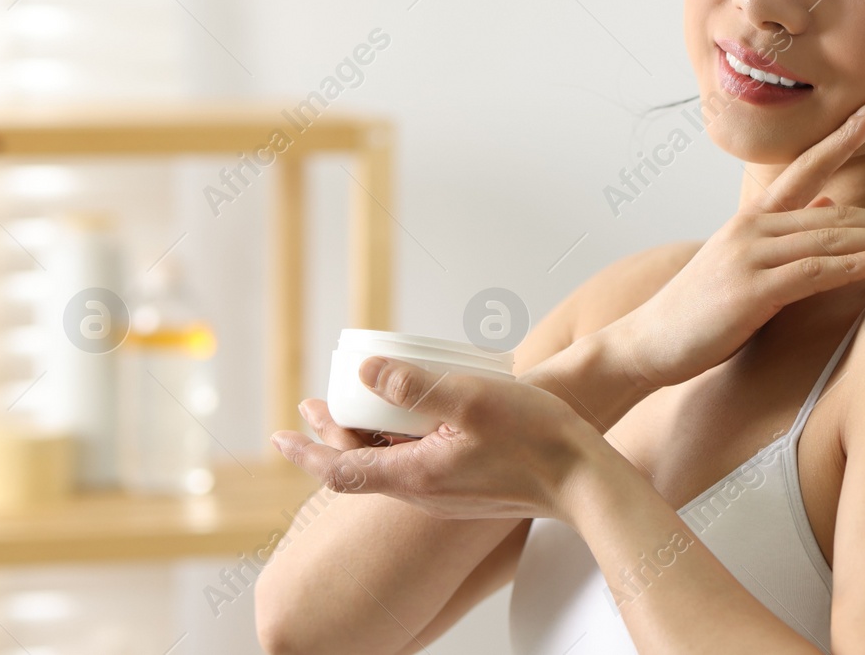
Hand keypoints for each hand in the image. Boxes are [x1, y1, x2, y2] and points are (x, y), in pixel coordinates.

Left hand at [271, 356, 598, 520]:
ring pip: (392, 464)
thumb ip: (417, 386)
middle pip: (361, 466)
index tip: (279, 435)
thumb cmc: (536, 438)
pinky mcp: (470, 487)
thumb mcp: (472, 400)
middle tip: (310, 408)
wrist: (585, 479)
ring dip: (367, 436)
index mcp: (416, 476)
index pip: (339, 471)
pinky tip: (417, 416)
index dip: (305, 451)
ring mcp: (448, 492)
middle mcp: (425, 491)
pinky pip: (420, 463)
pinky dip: (402, 440)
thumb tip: (367, 371)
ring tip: (359, 404)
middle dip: (331, 435)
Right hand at [609, 101, 864, 389]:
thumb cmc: (700, 309)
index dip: (841, 138)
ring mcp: (751, 256)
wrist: (649, 342)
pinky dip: (852, 264)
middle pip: (838, 214)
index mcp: (754, 220)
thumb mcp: (745, 262)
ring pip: (832, 238)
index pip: (805, 168)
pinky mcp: (751, 289)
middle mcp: (754, 228)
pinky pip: (812, 272)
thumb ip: (786, 234)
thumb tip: (828, 205)